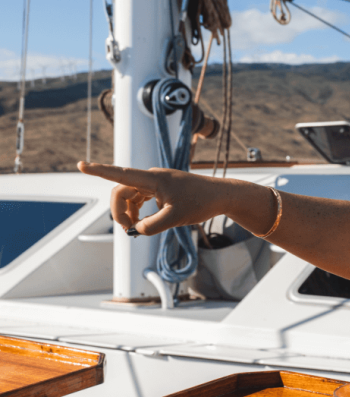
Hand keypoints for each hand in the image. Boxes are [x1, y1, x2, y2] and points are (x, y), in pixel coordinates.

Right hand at [77, 161, 225, 235]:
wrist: (222, 196)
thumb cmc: (202, 203)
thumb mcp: (176, 218)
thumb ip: (152, 226)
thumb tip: (137, 229)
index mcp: (153, 179)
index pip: (120, 174)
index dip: (99, 171)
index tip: (81, 165)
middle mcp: (152, 178)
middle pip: (122, 192)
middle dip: (119, 211)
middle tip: (128, 231)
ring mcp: (157, 183)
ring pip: (131, 197)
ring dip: (129, 213)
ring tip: (137, 229)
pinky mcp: (163, 189)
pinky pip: (141, 199)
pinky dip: (139, 212)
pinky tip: (145, 223)